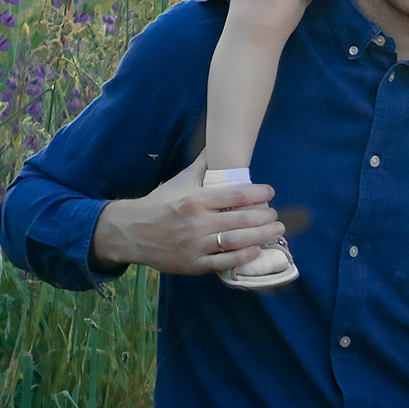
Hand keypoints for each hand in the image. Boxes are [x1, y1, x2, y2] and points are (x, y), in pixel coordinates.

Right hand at [89, 161, 284, 275]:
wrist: (132, 231)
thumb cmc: (160, 204)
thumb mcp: (180, 181)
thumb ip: (202, 166)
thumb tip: (217, 143)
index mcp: (196, 200)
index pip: (235, 195)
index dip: (258, 194)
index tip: (270, 192)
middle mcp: (197, 222)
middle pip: (241, 220)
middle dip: (265, 217)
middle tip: (276, 215)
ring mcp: (195, 245)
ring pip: (236, 242)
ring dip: (261, 236)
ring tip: (276, 230)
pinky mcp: (192, 264)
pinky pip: (223, 262)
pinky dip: (242, 257)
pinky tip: (256, 250)